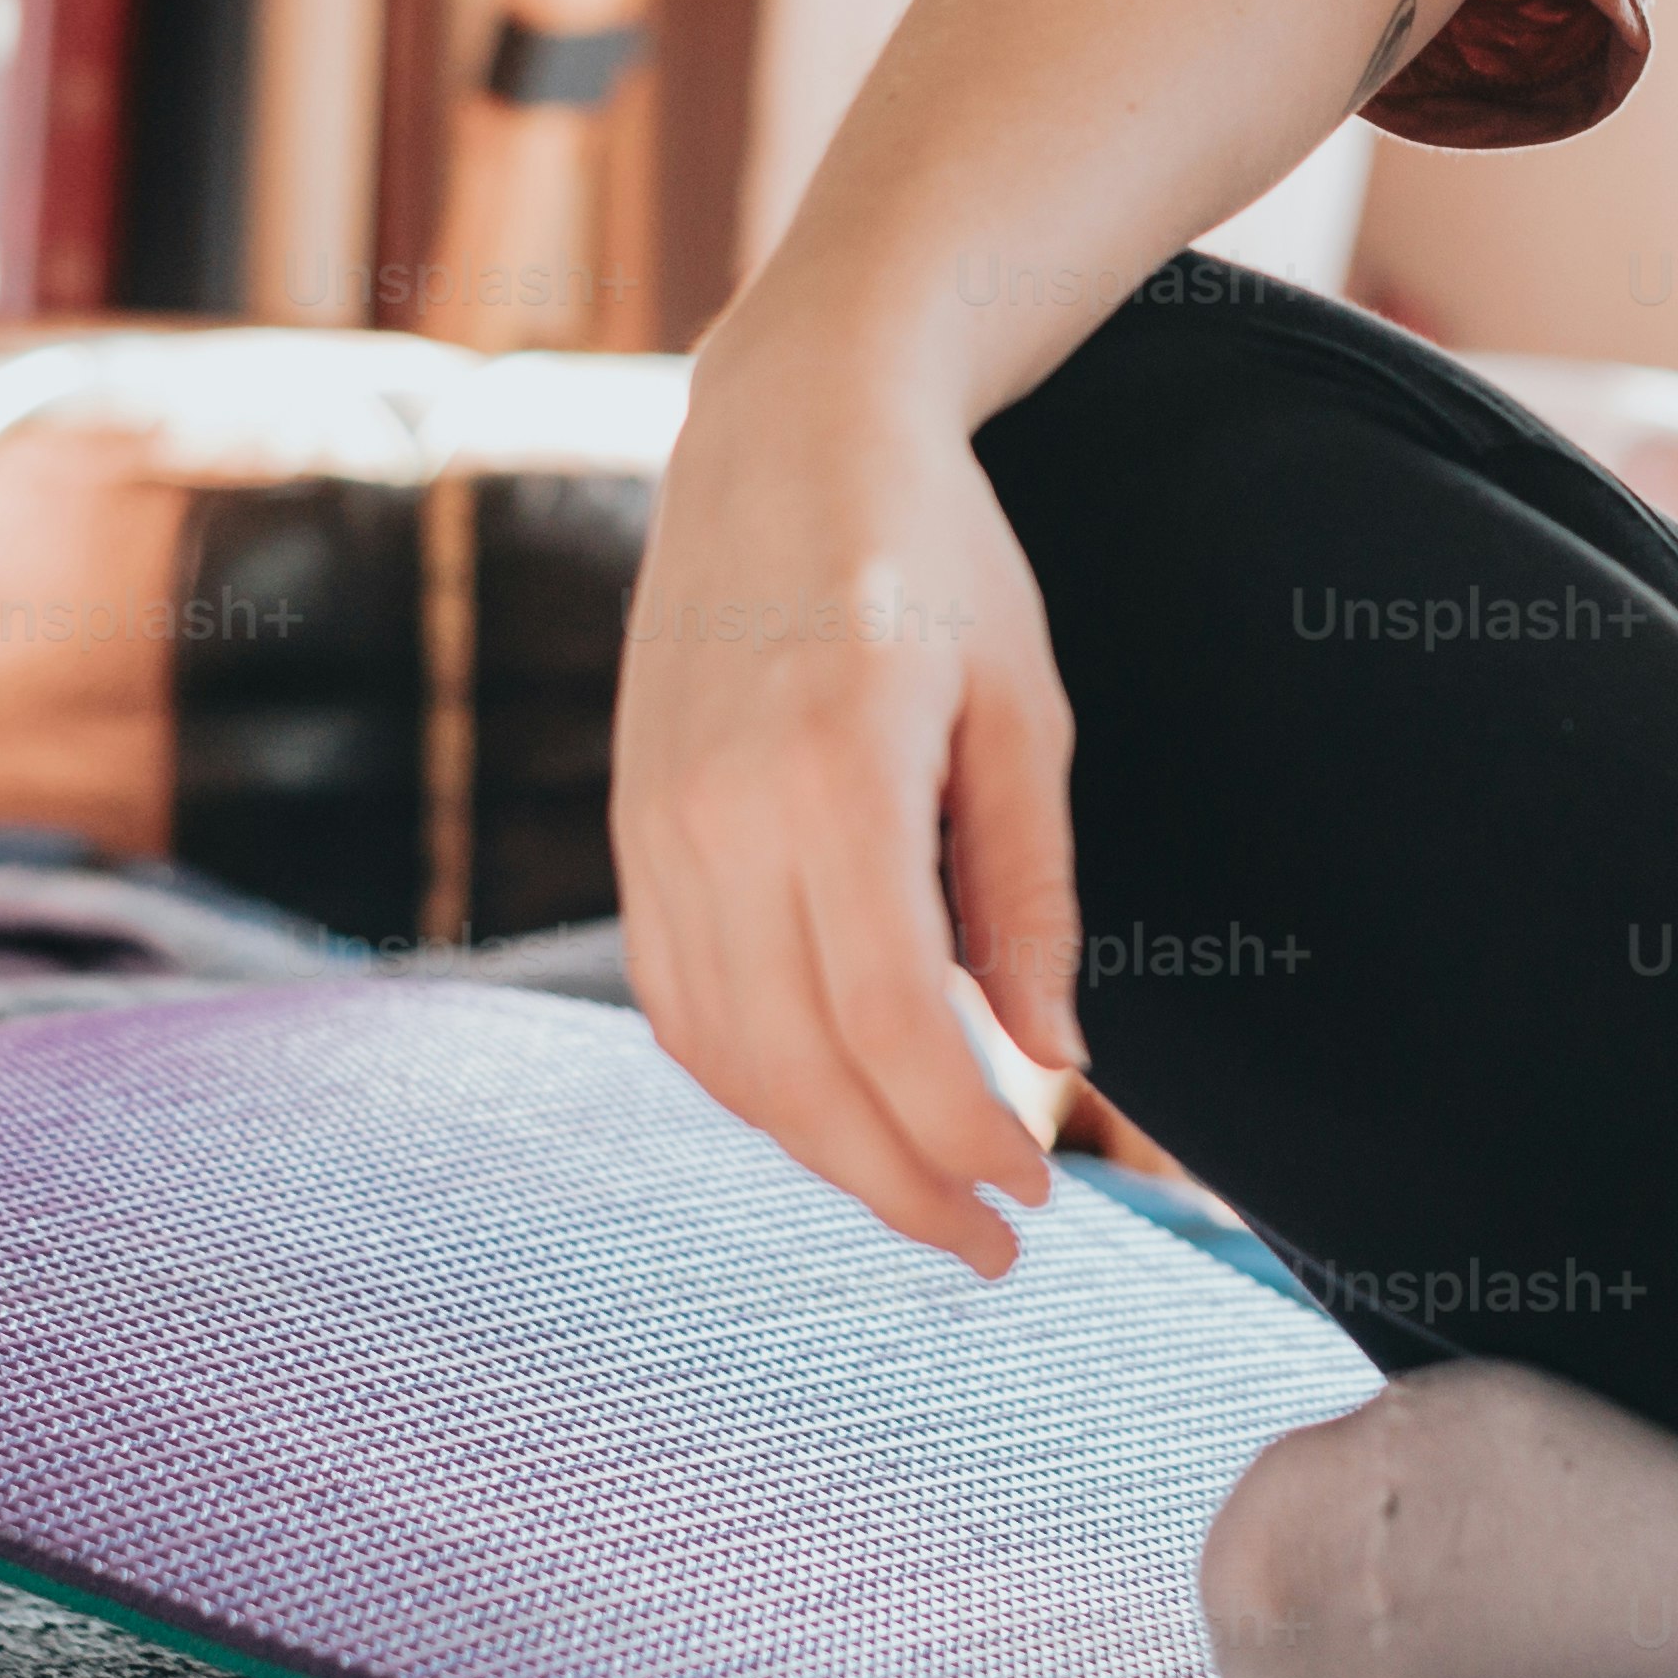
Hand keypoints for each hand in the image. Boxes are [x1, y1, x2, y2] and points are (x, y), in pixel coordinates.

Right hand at [611, 341, 1087, 1276]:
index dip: (963, 1134)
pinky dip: (750, 1080)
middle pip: (798, 1065)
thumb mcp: (1021, 708)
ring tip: (923, 1192)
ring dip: (823, 1150)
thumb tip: (1050, 1056)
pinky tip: (832, 1107)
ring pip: (725, 1053)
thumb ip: (1028, 889)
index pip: (892, 1020)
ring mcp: (652, 823)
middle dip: (897, 1181)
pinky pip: (676, 1001)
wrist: (780, 431)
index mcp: (832, 768)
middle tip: (992, 1245)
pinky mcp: (627, 829)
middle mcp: (716, 809)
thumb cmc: (934, 554)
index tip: (1038, 1193)